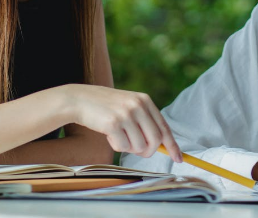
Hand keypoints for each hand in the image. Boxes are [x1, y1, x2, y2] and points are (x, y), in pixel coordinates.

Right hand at [62, 84, 182, 161]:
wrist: (79, 99)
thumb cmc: (105, 107)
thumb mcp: (129, 106)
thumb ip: (144, 120)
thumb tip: (160, 144)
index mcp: (145, 100)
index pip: (164, 127)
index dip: (172, 145)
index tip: (178, 158)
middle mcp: (138, 106)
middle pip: (155, 141)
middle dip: (147, 151)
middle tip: (135, 149)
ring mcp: (126, 114)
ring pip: (139, 146)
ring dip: (128, 147)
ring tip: (117, 135)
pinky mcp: (113, 123)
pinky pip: (123, 147)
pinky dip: (116, 146)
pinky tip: (108, 135)